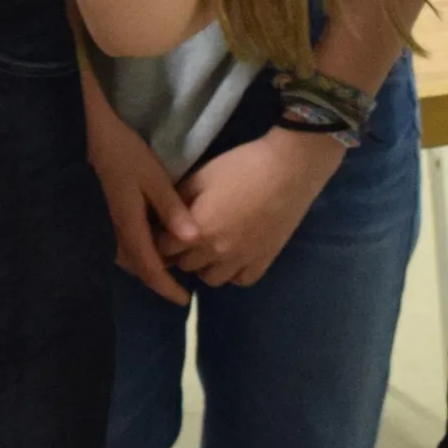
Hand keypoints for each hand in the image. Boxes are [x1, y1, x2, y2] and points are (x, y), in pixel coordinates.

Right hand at [83, 73, 195, 304]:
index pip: (150, 270)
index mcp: (128, 227)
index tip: (185, 301)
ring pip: (126, 256)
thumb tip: (196, 240)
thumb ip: (172, 209)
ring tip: (168, 258)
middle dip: (158, 276)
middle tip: (181, 278)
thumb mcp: (153, 177)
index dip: (167, 288)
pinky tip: (147, 236)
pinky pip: (117, 244)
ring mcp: (100, 226)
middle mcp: (111, 234)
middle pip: (137, 267)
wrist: (85, 133)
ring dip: (145, 261)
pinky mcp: (96, 216)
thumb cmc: (121, 152)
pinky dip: (135, 247)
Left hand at [172, 124, 341, 287]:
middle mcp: (216, 253)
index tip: (162, 229)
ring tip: (209, 246)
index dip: (158, 239)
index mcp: (196, 231)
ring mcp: (241, 261)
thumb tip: (163, 216)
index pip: (162, 250)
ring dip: (204, 265)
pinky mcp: (264, 262)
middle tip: (185, 233)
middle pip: (184, 266)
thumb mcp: (201, 177)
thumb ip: (177, 201)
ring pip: (210, 279)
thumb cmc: (240, 167)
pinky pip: (240, 280)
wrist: (288, 170)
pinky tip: (234, 255)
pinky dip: (233, 272)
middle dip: (180, 251)